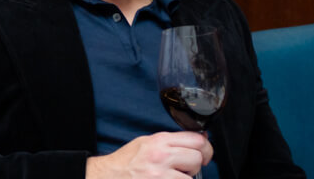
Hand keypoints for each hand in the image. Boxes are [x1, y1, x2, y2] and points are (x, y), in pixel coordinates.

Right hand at [85, 131, 211, 177]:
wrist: (108, 177)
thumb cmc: (126, 163)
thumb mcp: (146, 144)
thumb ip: (171, 142)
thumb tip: (198, 141)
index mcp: (158, 141)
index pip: (196, 139)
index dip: (205, 148)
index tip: (203, 154)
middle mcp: (161, 156)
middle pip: (197, 157)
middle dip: (195, 165)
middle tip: (184, 169)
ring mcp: (161, 175)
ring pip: (192, 178)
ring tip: (171, 178)